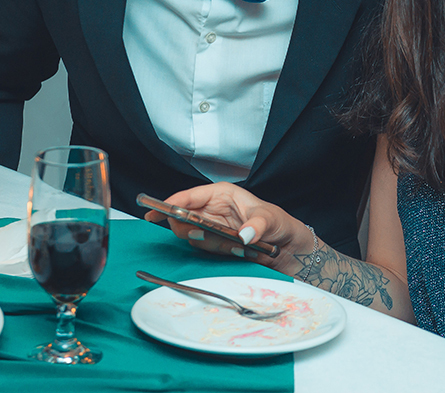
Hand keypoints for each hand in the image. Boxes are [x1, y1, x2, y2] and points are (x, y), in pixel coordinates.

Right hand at [142, 183, 307, 274]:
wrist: (286, 247)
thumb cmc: (279, 223)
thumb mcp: (271, 220)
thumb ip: (258, 225)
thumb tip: (245, 233)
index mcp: (222, 193)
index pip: (190, 196)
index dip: (172, 202)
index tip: (158, 211)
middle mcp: (212, 209)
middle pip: (182, 216)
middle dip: (185, 225)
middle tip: (199, 233)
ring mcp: (211, 227)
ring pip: (190, 234)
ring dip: (206, 241)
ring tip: (229, 244)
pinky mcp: (214, 243)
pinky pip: (202, 248)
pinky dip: (214, 251)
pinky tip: (232, 250)